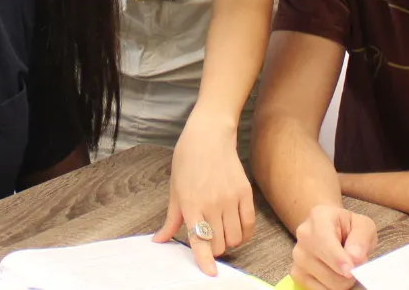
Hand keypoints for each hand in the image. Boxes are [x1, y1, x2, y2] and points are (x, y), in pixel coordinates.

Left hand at [154, 121, 255, 275]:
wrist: (209, 135)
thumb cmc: (187, 160)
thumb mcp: (174, 190)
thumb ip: (171, 219)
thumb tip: (160, 240)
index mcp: (191, 204)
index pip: (200, 240)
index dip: (205, 260)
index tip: (210, 273)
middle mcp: (212, 204)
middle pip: (218, 243)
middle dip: (213, 250)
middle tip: (209, 242)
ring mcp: (230, 199)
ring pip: (234, 237)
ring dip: (228, 243)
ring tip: (222, 235)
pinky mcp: (245, 193)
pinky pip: (249, 224)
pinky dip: (244, 234)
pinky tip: (237, 231)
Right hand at [289, 204, 377, 289]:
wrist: (332, 229)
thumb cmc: (349, 227)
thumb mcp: (363, 226)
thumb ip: (361, 239)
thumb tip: (355, 258)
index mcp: (319, 218)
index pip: (324, 241)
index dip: (338, 259)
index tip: (350, 270)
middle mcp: (303, 236)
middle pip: (327, 268)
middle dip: (349, 274)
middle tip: (356, 265)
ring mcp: (298, 256)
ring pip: (327, 284)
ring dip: (343, 282)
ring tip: (345, 268)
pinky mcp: (297, 274)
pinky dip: (333, 288)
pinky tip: (335, 274)